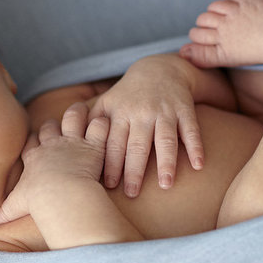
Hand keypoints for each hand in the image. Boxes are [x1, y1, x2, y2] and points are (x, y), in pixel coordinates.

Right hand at [0, 102, 109, 225]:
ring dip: (78, 113)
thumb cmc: (38, 200)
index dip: (35, 139)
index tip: (38, 140)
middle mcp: (52, 145)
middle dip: (54, 124)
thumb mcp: (15, 206)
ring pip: (74, 116)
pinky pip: (98, 126)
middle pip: (50, 125)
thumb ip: (3, 212)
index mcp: (35, 157)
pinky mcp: (93, 144)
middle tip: (62, 126)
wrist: (60, 194)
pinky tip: (104, 123)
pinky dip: (102, 124)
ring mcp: (73, 141)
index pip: (31, 141)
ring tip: (83, 110)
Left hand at [88, 54, 203, 196]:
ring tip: (166, 185)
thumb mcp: (106, 103)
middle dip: (134, 170)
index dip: (110, 164)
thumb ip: (89, 123)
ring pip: (165, 139)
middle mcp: (140, 112)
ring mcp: (164, 111)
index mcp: (119, 114)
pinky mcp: (184, 109)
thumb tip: (63, 144)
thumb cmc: (128, 94)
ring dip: (166, 162)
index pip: (112, 143)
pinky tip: (199, 165)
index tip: (107, 186)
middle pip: (137, 145)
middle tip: (132, 193)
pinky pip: (191, 130)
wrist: (160, 69)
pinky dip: (196, 146)